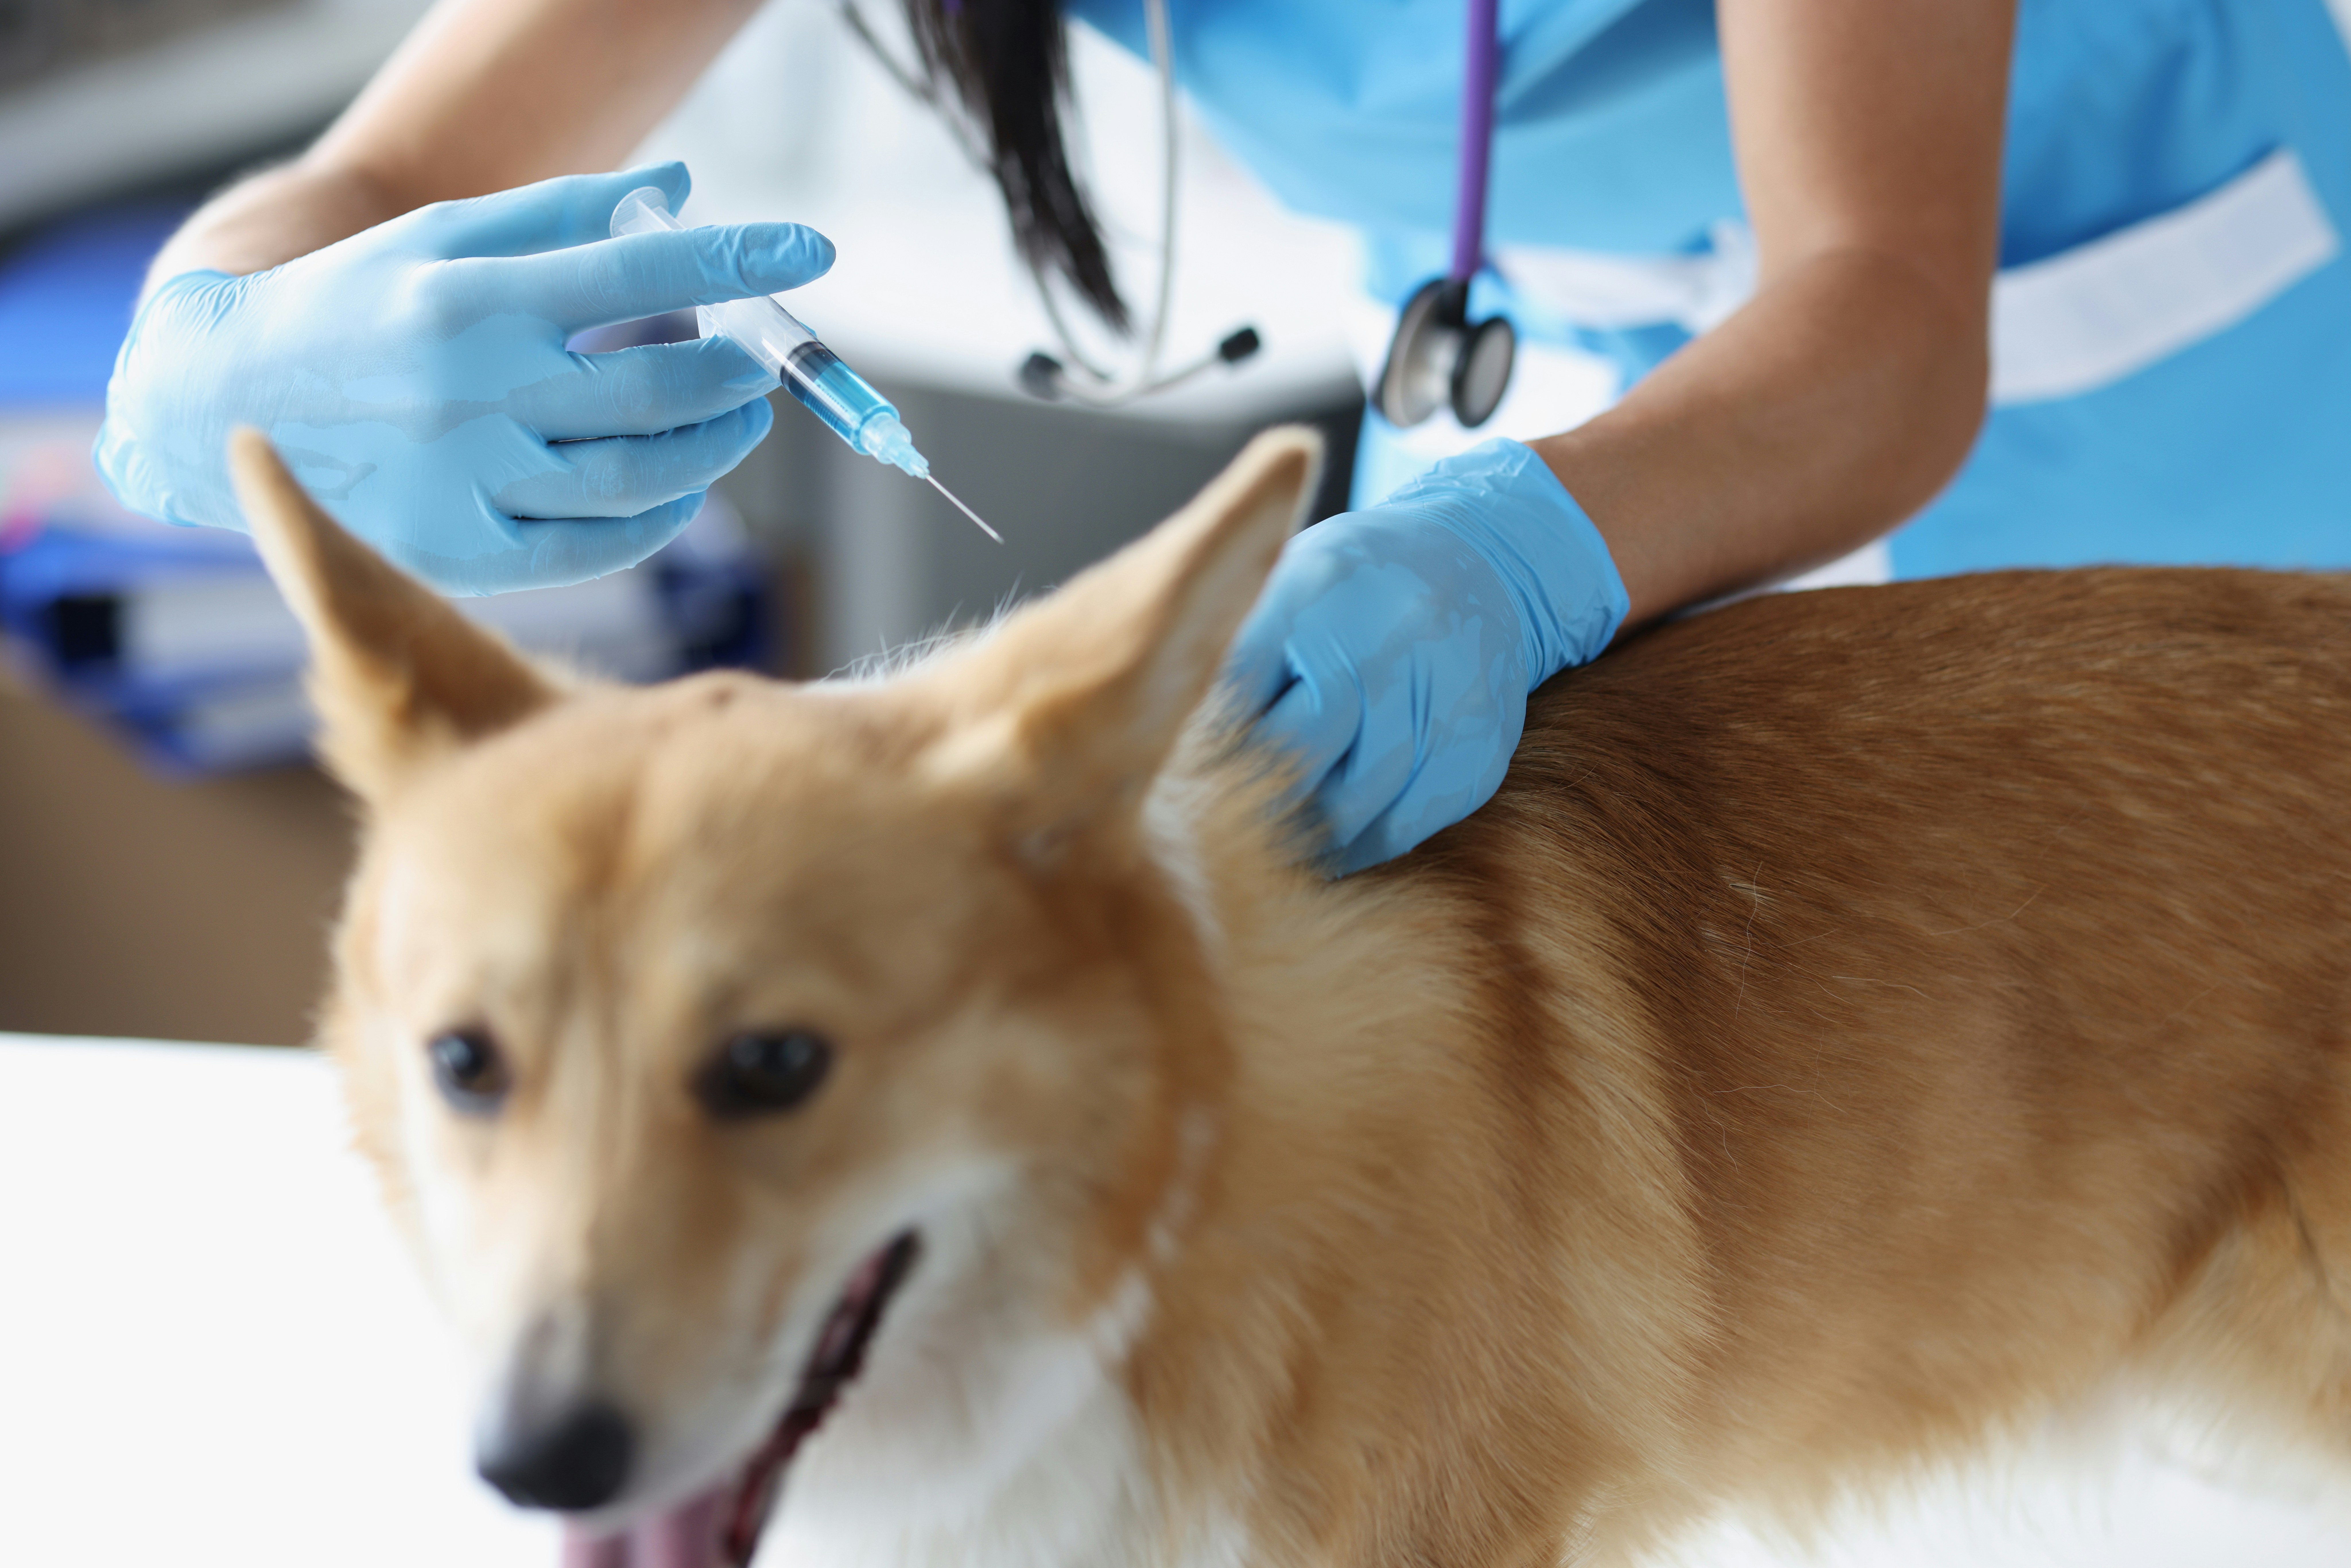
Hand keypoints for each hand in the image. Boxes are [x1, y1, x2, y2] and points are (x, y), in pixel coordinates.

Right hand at [96, 164, 831, 594]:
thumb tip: (680, 189)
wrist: (225, 401)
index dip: (736, 260)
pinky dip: (662, 515)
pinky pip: (598, 546)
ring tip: (734, 418)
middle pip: (656, 389)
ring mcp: (468, 482)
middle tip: (754, 362)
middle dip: (733, 373)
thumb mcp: (445, 237)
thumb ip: (567, 215)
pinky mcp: (463, 551)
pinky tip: (683, 483)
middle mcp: (472, 395)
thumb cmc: (357, 305)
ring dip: (713, 446)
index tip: (810, 251)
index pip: (638, 272)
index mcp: (470, 301)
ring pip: (639, 477)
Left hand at [1225, 440, 1628, 874]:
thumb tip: (1182, 750)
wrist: (1484, 563)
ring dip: (1308, 836)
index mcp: (1317, 589)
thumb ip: (1245, 652)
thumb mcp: (1293, 581)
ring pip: (1354, 802)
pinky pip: (1407, 822)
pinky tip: (1337, 848)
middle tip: (1223, 831)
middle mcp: (1386, 635)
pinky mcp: (1478, 743)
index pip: (1239, 693)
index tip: (1189, 782)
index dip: (1209, 748)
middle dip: (1255, 796)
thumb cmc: (1359, 584)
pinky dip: (1364, 845)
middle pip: (1296, 753)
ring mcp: (1441, 690)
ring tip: (1274, 850)